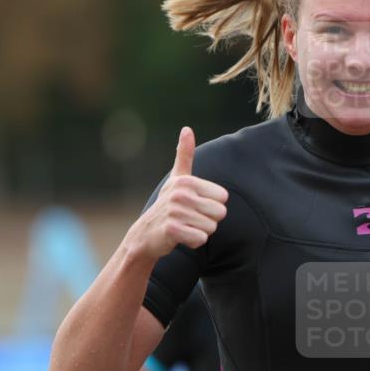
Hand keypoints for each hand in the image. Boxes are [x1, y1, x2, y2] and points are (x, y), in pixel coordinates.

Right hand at [131, 127, 228, 259]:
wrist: (146, 234)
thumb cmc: (167, 205)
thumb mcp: (177, 179)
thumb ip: (184, 155)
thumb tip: (187, 128)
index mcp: (187, 181)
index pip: (223, 198)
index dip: (212, 205)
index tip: (194, 205)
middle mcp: (181, 194)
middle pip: (220, 214)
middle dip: (208, 220)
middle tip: (189, 218)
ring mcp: (175, 212)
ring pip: (211, 228)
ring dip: (200, 231)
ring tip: (184, 226)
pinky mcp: (172, 230)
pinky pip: (201, 240)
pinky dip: (194, 242)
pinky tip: (180, 237)